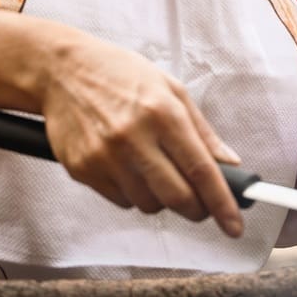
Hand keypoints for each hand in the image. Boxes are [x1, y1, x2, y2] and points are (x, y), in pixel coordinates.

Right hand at [37, 34, 246, 237]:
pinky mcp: (82, 170)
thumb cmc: (120, 75)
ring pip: (147, 204)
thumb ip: (202, 131)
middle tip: (200, 205)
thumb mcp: (171, 89)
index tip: (234, 226)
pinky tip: (128, 168)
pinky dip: (133, 194)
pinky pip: (120, 201)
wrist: (61, 70)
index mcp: (163, 113)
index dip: (222, 203)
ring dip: (161, 199)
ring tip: (154, 170)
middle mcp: (134, 137)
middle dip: (196, 210)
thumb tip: (229, 163)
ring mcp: (105, 157)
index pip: (201, 170)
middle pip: (177, 197)